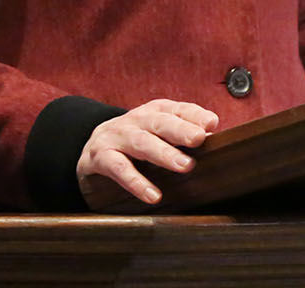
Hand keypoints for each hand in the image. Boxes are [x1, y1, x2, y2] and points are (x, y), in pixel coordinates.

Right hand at [77, 99, 218, 205]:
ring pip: (141, 142)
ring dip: (163, 153)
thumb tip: (213, 139)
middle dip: (181, 130)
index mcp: (156, 111)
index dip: (194, 115)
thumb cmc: (136, 140)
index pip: (178, 110)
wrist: (92, 147)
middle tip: (199, 139)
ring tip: (185, 166)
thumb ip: (184, 134)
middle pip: (160, 122)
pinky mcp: (101, 157)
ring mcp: (117, 136)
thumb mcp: (159, 132)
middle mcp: (137, 120)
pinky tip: (153, 195)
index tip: (211, 124)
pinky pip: (118, 168)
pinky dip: (136, 181)